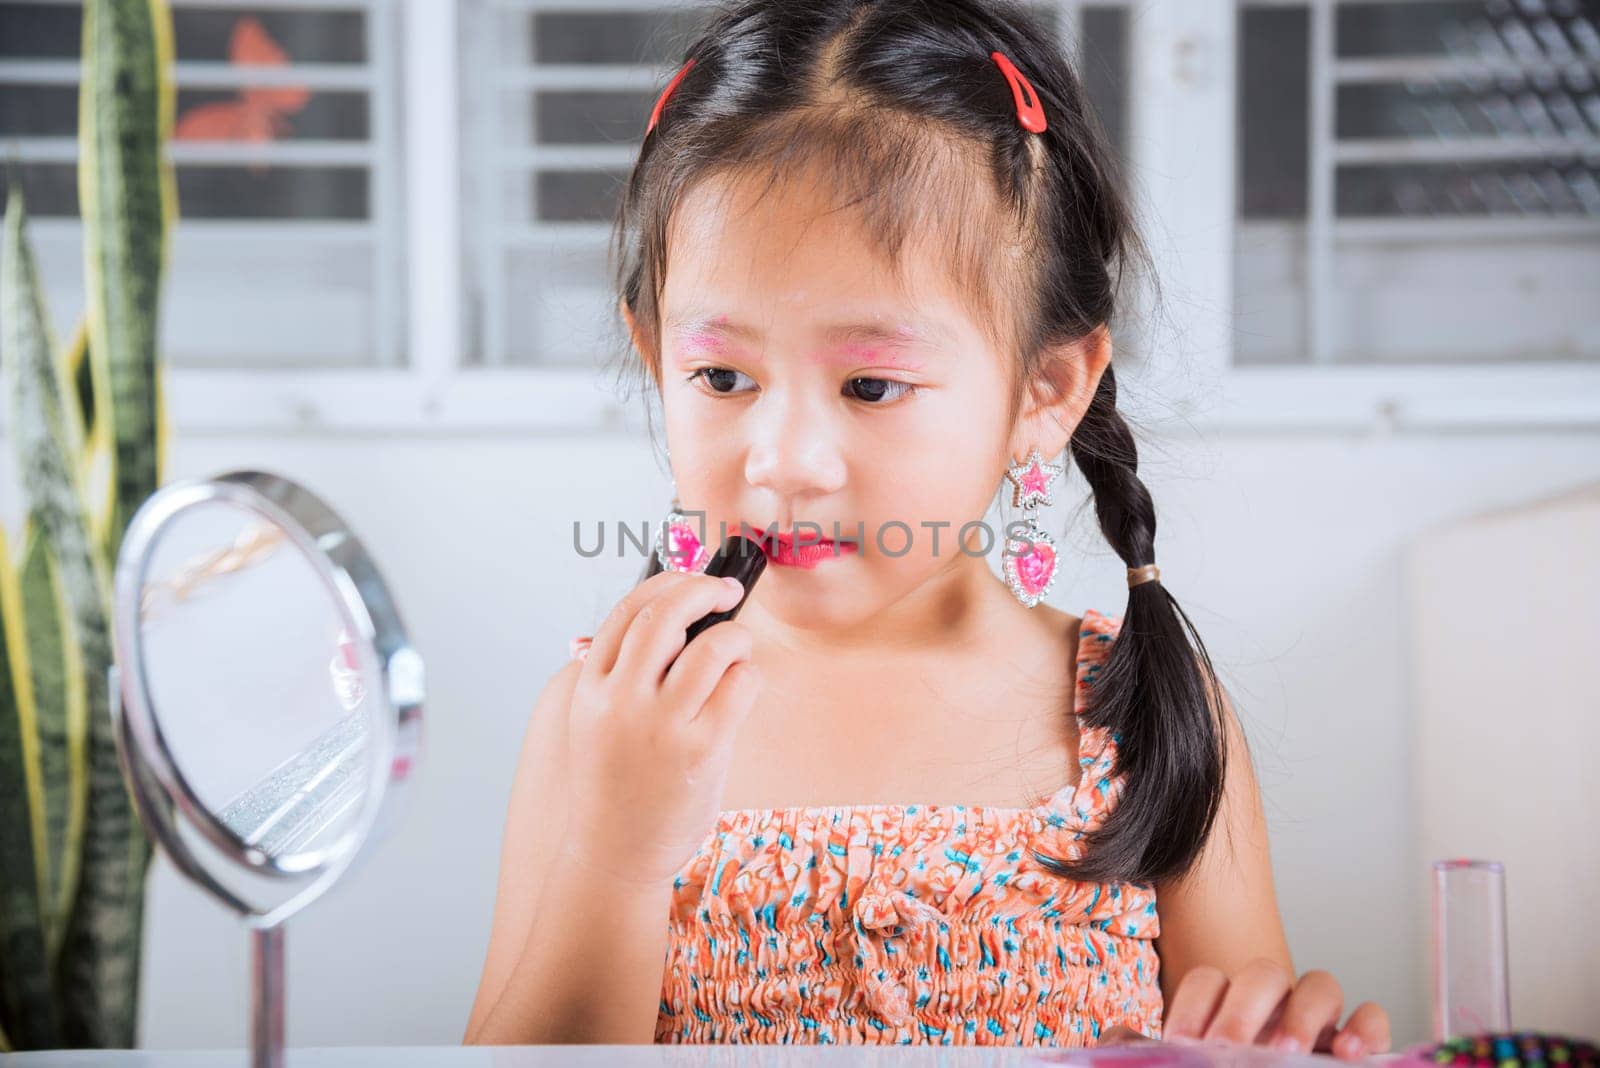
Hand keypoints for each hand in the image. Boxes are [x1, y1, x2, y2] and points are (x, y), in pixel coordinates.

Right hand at [561, 569, 761, 888]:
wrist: (614, 854)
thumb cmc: (613, 786)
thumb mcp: (595, 722)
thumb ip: (619, 674)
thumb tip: (671, 617)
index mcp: (590, 688)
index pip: (627, 610)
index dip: (667, 581)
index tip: (692, 579)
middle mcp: (622, 701)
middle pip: (667, 614)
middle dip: (704, 588)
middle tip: (726, 590)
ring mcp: (663, 725)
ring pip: (712, 647)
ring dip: (735, 637)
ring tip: (737, 651)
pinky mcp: (702, 749)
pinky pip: (740, 687)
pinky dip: (748, 675)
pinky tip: (742, 686)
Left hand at [1100, 960, 1390, 1059]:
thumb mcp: (1184, 1066)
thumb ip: (1150, 1053)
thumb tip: (1114, 1040)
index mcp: (1228, 1006)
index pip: (1209, 980)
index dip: (1194, 1006)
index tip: (1182, 1044)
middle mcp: (1274, 1005)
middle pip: (1262, 974)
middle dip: (1244, 1010)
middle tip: (1228, 1050)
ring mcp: (1319, 1021)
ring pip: (1320, 985)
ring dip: (1304, 1014)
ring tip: (1287, 1051)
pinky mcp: (1358, 1044)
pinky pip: (1372, 1017)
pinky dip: (1366, 1027)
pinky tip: (1347, 1052)